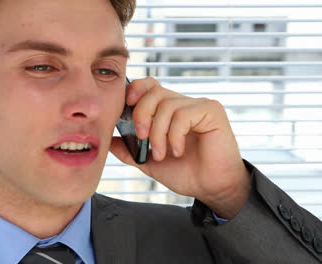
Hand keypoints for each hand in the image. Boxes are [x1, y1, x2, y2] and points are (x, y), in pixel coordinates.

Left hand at [110, 77, 250, 218]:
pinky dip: (175, 135)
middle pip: (154, 91)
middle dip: (141, 114)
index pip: (150, 86)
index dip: (135, 90)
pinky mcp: (212, 111)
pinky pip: (184, 114)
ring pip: (167, 105)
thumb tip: (109, 141)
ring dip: (158, 133)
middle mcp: (184, 104)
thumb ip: (130, 151)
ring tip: (163, 154)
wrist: (212, 188)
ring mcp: (199, 106)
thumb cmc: (186, 173)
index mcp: (169, 111)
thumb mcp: (150, 162)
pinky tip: (178, 151)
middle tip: (142, 139)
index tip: (126, 107)